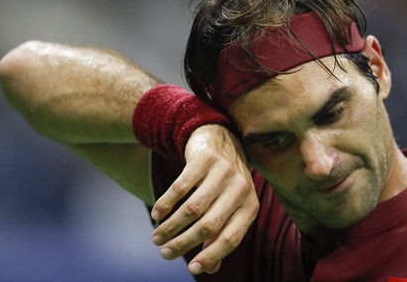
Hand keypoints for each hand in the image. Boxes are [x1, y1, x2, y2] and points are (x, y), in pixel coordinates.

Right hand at [150, 124, 258, 274]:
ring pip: (192, 208)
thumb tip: (209, 270)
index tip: (191, 269)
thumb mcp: (231, 207)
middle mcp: (240, 189)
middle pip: (208, 225)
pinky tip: (156, 215)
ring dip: (171, 226)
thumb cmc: (226, 182)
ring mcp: (223, 172)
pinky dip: (166, 203)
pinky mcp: (205, 158)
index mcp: (250, 206)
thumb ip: (221, 235)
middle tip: (164, 252)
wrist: (221, 138)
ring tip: (156, 237)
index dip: (211, 256)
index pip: (231, 238)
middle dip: (183, 243)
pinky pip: (180, 187)